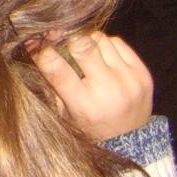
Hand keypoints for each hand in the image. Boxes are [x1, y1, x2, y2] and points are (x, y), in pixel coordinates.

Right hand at [33, 31, 152, 141]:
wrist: (131, 141)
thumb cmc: (89, 126)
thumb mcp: (64, 115)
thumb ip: (52, 86)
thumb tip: (36, 49)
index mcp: (83, 105)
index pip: (57, 69)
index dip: (42, 51)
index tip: (34, 41)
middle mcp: (107, 91)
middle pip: (82, 45)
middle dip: (67, 36)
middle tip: (58, 34)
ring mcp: (128, 80)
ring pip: (99, 39)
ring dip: (87, 41)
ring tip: (83, 51)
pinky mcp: (142, 74)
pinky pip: (117, 43)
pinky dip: (105, 45)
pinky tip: (102, 56)